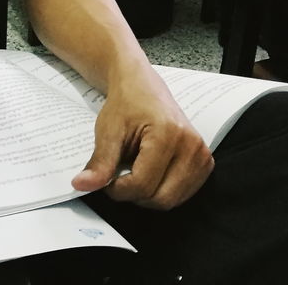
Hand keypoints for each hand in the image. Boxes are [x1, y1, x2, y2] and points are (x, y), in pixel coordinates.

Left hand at [71, 73, 212, 209]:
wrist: (141, 86)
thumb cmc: (126, 103)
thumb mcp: (108, 131)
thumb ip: (99, 163)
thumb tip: (82, 186)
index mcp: (169, 134)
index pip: (142, 184)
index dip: (118, 189)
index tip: (106, 180)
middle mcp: (192, 146)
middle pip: (161, 199)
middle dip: (134, 195)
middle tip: (119, 177)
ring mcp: (202, 155)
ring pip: (173, 201)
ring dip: (149, 195)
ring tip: (136, 170)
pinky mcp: (205, 162)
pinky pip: (183, 195)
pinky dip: (164, 191)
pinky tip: (151, 172)